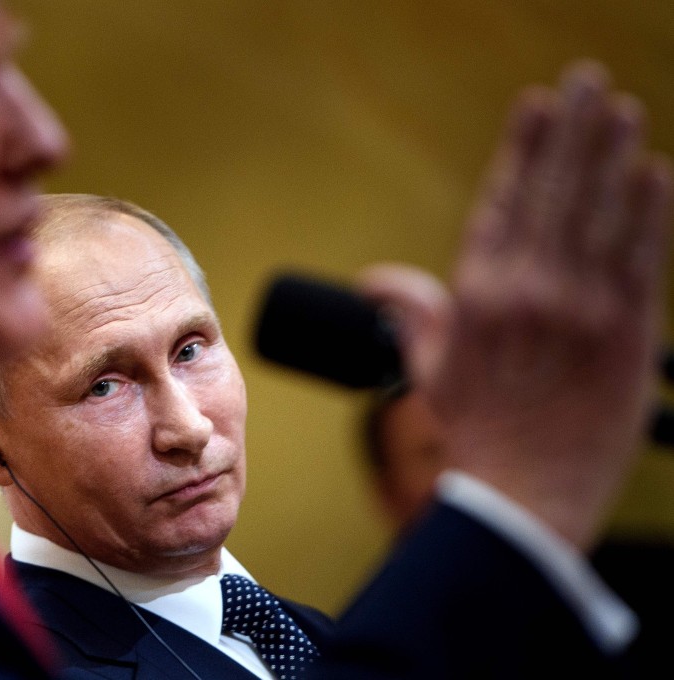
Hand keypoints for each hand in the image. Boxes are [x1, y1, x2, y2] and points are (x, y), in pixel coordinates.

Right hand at [359, 61, 671, 548]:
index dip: (520, 148)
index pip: (500, 203)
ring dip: (609, 154)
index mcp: (475, 296)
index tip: (534, 103)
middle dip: (568, 130)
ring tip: (618, 105)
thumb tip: (377, 280)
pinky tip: (652, 170)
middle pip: (550, 194)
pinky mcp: (624, 334)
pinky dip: (648, 211)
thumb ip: (411, 313)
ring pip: (596, 214)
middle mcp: (524, 292)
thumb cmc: (473, 433)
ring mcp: (577, 310)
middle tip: (583, 78)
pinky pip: (638, 258)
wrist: (522, 496)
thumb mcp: (428, 371)